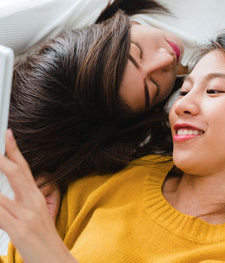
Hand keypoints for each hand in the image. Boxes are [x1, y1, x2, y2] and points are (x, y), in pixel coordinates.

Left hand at [0, 129, 76, 262]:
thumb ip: (18, 206)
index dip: (14, 150)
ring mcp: (27, 215)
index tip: (7, 134)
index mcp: (38, 199)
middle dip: (1, 156)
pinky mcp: (20, 230)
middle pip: (16, 172)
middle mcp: (34, 203)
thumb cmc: (43, 243)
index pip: (24, 169)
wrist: (58, 262)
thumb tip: (2, 198)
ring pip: (0, 192)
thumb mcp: (33, 220)